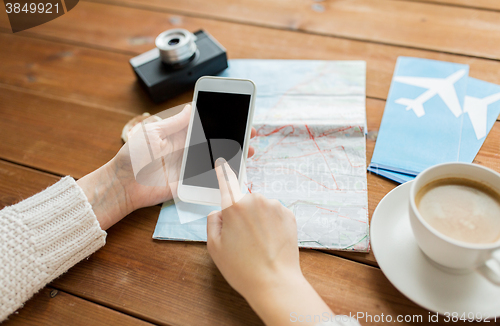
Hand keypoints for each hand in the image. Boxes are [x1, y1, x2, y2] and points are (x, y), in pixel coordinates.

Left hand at [77, 104, 255, 229]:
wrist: (122, 186)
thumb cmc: (132, 157)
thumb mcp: (151, 133)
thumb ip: (173, 123)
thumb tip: (191, 107)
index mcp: (178, 134)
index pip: (204, 123)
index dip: (220, 118)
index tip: (236, 113)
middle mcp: (187, 149)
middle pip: (215, 140)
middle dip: (233, 135)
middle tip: (250, 132)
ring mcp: (190, 166)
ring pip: (216, 158)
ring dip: (233, 154)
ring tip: (249, 150)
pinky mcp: (190, 183)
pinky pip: (209, 179)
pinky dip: (223, 175)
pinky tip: (236, 170)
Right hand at [207, 158, 332, 325]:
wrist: (275, 282)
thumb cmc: (242, 268)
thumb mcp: (214, 247)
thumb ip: (213, 221)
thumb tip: (220, 210)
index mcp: (233, 206)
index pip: (226, 181)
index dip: (223, 170)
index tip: (221, 159)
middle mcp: (255, 200)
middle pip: (244, 200)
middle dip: (242, 214)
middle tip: (243, 239)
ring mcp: (275, 206)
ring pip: (261, 207)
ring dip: (258, 219)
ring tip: (259, 243)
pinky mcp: (289, 214)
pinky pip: (275, 213)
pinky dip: (272, 224)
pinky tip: (270, 242)